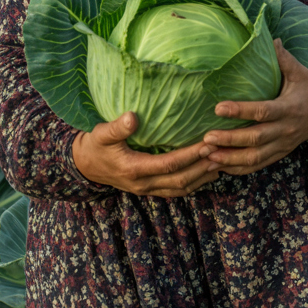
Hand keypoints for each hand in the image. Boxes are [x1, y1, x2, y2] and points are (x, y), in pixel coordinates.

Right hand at [72, 112, 219, 197]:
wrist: (84, 165)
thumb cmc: (95, 146)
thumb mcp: (101, 134)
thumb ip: (117, 127)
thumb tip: (132, 117)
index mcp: (135, 169)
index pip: (169, 165)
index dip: (190, 156)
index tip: (208, 144)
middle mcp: (144, 184)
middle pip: (180, 181)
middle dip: (203, 168)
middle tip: (222, 153)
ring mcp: (147, 189)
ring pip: (181, 189)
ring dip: (202, 178)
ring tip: (222, 163)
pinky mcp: (150, 188)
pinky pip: (176, 190)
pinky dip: (194, 183)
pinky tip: (207, 173)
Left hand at [202, 38, 307, 175]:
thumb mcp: (299, 71)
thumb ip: (283, 57)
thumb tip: (270, 37)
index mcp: (289, 108)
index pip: (262, 111)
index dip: (240, 110)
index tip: (217, 108)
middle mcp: (286, 130)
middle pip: (255, 139)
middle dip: (230, 140)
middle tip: (206, 138)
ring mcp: (284, 144)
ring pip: (256, 157)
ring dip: (231, 159)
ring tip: (208, 156)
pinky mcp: (281, 153)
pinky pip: (259, 165)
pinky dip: (240, 168)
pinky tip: (221, 166)